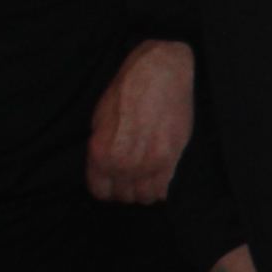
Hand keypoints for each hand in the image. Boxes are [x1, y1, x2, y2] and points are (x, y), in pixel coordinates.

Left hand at [87, 38, 192, 202]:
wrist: (159, 74)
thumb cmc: (126, 90)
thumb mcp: (100, 119)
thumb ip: (103, 149)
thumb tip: (108, 167)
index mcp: (101, 153)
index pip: (100, 191)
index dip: (105, 188)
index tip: (112, 181)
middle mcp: (123, 163)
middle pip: (123, 196)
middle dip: (125, 189)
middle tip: (130, 177)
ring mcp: (149, 163)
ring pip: (145, 197)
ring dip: (144, 191)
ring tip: (145, 178)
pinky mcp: (171, 158)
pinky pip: (163, 189)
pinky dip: (159, 188)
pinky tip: (158, 177)